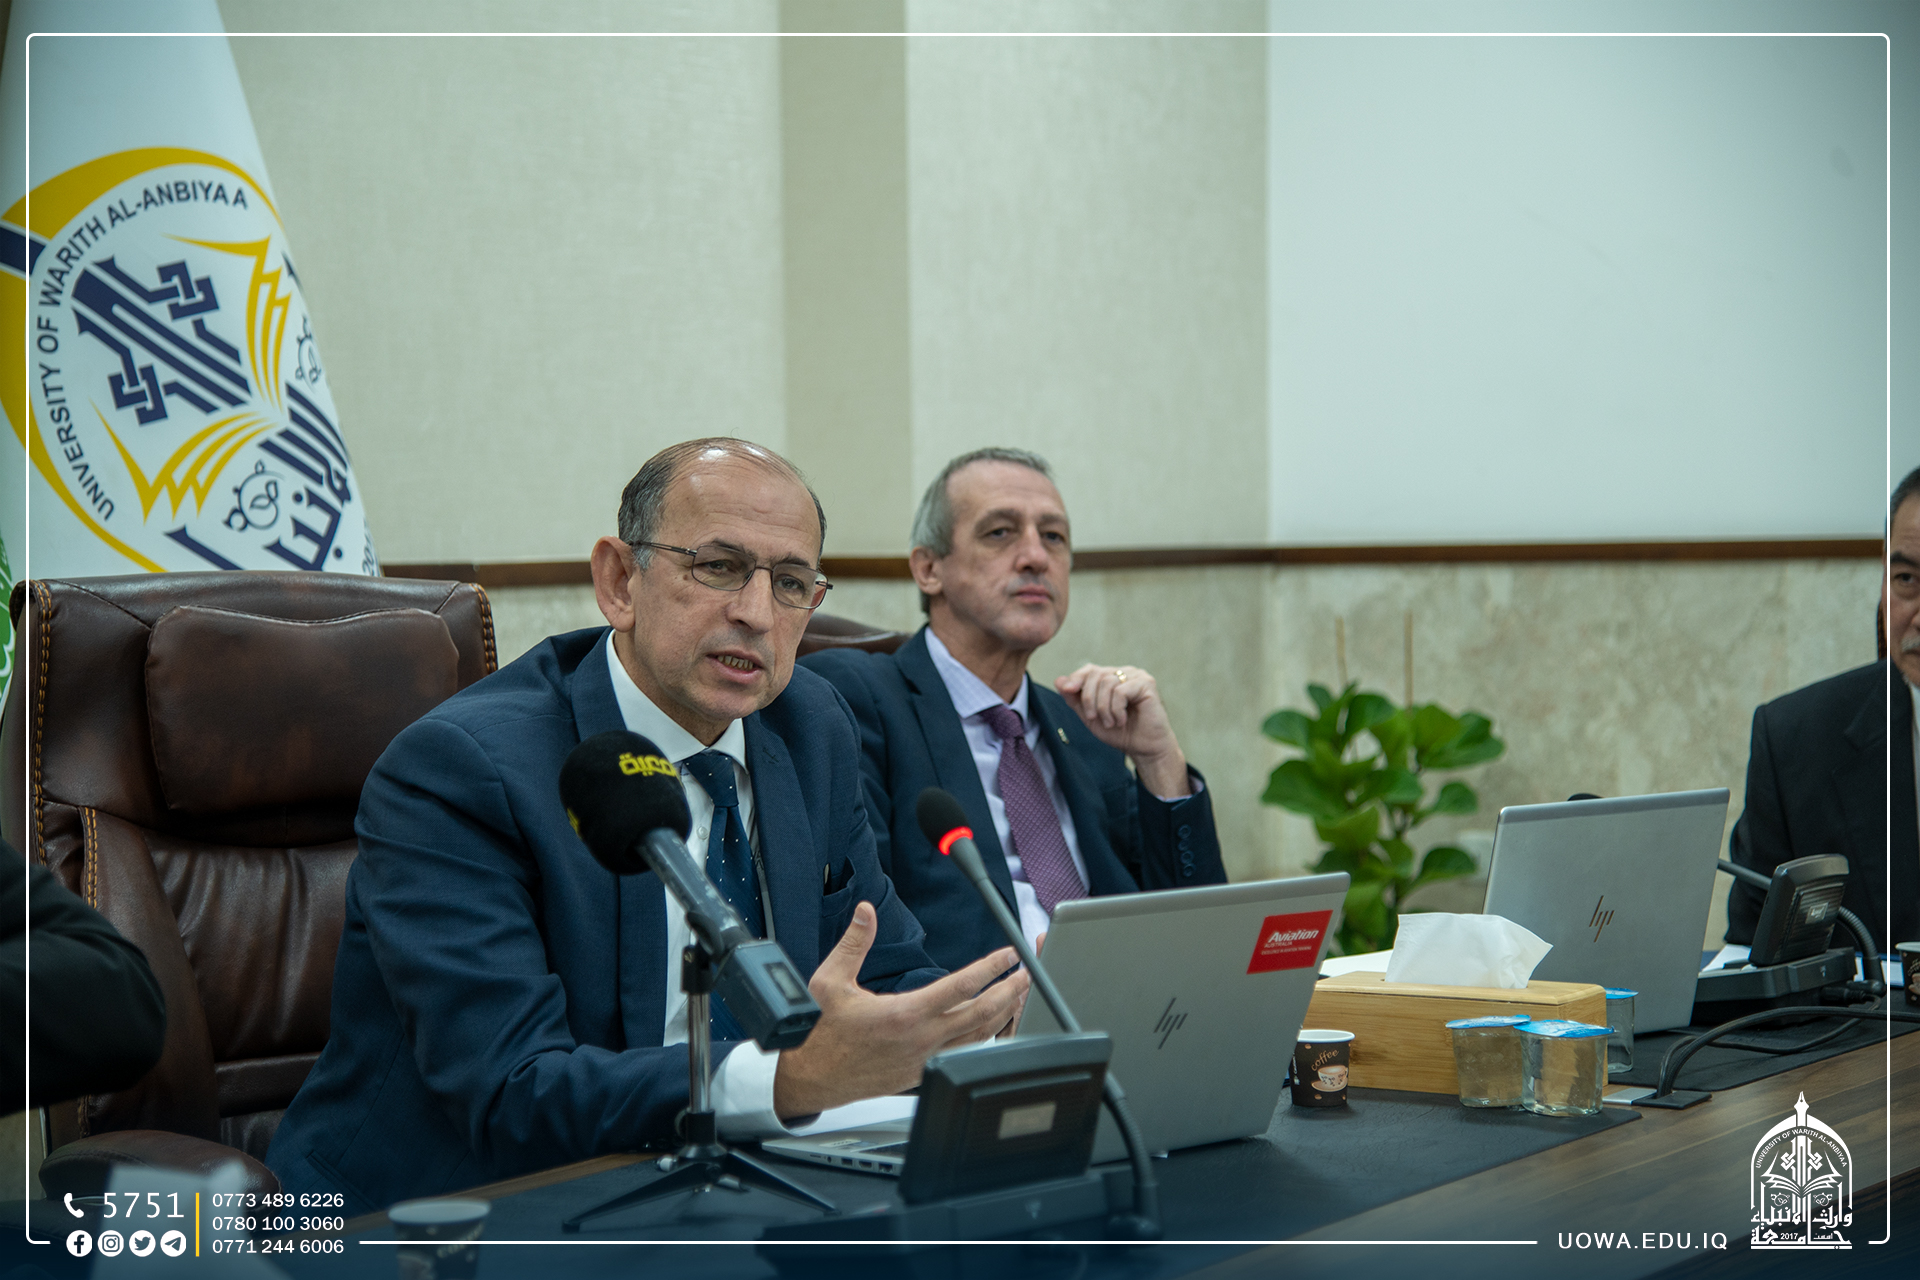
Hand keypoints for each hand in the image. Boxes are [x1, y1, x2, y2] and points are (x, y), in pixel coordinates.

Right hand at [773, 903, 1030, 1116]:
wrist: (813, 1078)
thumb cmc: (821, 1033)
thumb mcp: (830, 980)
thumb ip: (854, 942)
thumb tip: (867, 911)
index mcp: (904, 1013)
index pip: (960, 986)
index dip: (990, 968)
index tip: (1008, 955)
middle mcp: (920, 1039)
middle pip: (981, 1015)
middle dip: (1010, 993)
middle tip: (1027, 975)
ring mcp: (923, 1060)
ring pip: (977, 1038)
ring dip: (1002, 1015)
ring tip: (1017, 996)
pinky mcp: (920, 1074)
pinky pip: (962, 1053)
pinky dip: (982, 1038)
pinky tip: (989, 1027)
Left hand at [1053, 663, 1189, 796]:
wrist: (1145, 749)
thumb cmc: (1120, 733)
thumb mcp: (1091, 717)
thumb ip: (1075, 700)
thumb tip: (1058, 681)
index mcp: (1111, 678)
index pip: (1090, 670)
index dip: (1076, 678)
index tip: (1067, 690)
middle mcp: (1124, 673)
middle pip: (1096, 674)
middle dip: (1089, 698)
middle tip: (1093, 718)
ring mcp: (1137, 676)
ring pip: (1107, 682)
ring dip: (1103, 708)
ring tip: (1110, 723)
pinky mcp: (1147, 684)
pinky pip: (1120, 691)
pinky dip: (1116, 709)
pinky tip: (1121, 720)